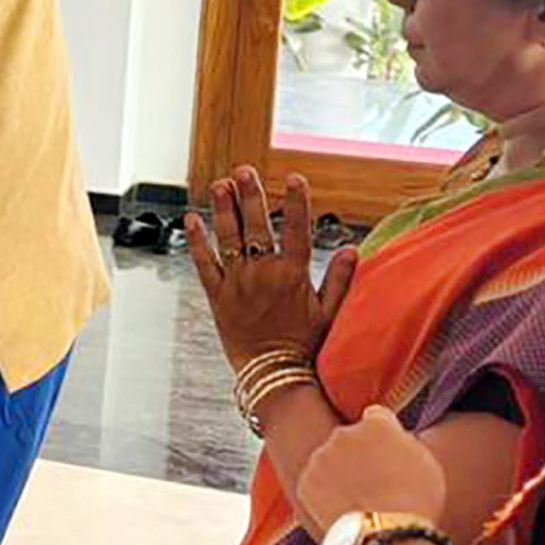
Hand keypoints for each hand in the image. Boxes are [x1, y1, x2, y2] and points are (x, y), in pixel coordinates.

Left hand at [186, 168, 357, 371]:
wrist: (274, 374)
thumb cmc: (305, 346)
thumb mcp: (330, 313)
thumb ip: (340, 279)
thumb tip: (352, 249)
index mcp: (293, 275)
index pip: (297, 230)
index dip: (296, 202)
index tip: (295, 178)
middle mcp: (263, 274)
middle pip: (257, 226)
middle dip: (250, 195)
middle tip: (245, 171)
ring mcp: (237, 283)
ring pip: (228, 238)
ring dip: (223, 209)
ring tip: (220, 184)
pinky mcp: (217, 296)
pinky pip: (204, 263)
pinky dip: (196, 241)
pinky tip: (191, 219)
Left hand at [295, 406, 447, 539]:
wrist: (387, 534)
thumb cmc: (417, 502)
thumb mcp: (426, 463)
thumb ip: (402, 443)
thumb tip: (390, 438)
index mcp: (377, 424)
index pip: (375, 416)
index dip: (381, 434)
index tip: (384, 449)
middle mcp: (344, 433)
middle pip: (349, 438)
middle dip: (357, 453)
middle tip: (372, 481)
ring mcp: (321, 457)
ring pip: (329, 460)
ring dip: (338, 473)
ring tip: (359, 501)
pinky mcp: (306, 481)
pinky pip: (315, 483)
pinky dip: (324, 494)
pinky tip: (343, 510)